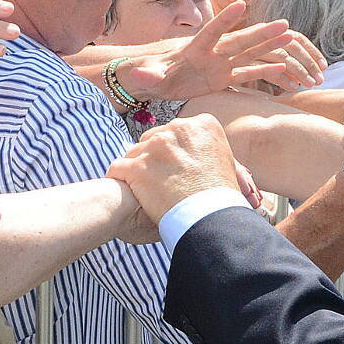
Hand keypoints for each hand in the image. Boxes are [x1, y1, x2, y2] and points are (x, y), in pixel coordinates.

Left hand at [107, 114, 259, 223]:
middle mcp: (178, 129)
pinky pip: (118, 167)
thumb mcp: (225, 160)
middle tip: (158, 179)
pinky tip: (124, 189)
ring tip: (143, 189)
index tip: (173, 167)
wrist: (212, 218)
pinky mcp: (138, 166)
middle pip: (152, 139)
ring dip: (136, 169)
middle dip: (152, 157)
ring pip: (134, 152)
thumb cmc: (221, 197)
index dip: (171, 150)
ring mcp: (156, 147)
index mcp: (202, 125)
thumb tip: (195, 147)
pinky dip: (119, 178)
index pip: (174, 132)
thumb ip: (205, 147)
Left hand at [137, 0, 324, 100]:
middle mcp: (212, 53)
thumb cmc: (152, 75)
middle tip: (284, 23)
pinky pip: (246, 75)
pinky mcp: (223, 78)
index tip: (242, 4)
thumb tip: (140, 75)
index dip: (225, 19)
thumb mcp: (149, 76)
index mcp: (195, 48)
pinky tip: (282, 68)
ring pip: (248, 54)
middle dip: (260, 32)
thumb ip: (148, 76)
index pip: (212, 31)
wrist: (158, 81)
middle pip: (239, 41)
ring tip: (289, 35)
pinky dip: (262, 72)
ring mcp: (220, 65)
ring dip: (268, 46)